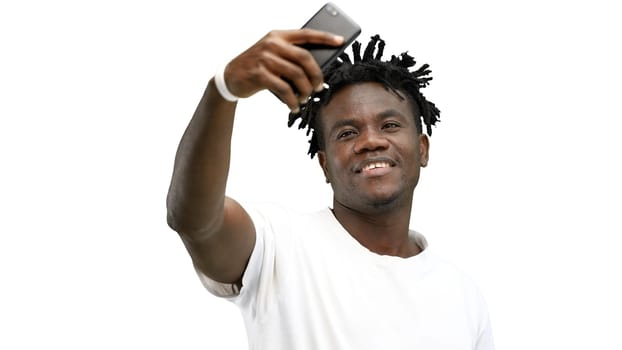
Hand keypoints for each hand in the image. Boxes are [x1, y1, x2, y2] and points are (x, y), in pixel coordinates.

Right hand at [223, 29, 343, 110]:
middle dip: (316, 75)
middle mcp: (272, 44)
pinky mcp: (260, 74)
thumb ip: (290, 56)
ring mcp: (265, 58)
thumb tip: (316, 71)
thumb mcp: (272, 55)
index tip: (340, 41)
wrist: (230, 77)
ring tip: (305, 98)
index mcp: (278, 36)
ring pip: (297, 75)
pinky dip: (293, 101)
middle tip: (319, 87)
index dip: (325, 38)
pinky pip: (285, 89)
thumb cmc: (256, 66)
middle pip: (305, 58)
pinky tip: (294, 106)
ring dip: (305, 90)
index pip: (306, 33)